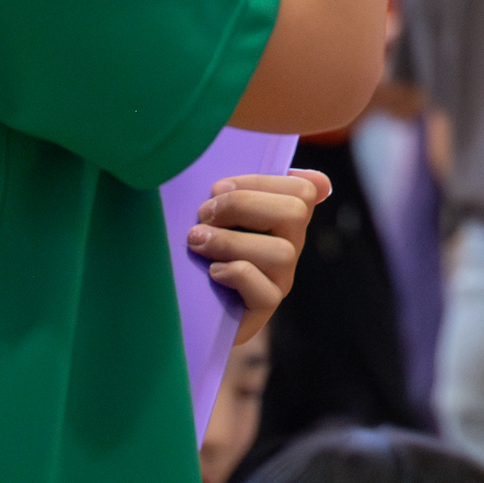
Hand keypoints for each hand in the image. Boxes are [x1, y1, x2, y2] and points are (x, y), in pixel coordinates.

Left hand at [186, 168, 331, 345]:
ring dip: (231, 242)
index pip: (303, 190)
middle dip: (242, 205)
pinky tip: (212, 272)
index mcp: (282, 218)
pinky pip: (265, 292)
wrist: (180, 307)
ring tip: (197, 242)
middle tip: (203, 214)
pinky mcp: (263, 309)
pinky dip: (237, 274)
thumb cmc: (194, 253)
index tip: (219, 188)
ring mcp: (280, 279)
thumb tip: (299, 173)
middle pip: (295, 213)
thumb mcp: (213, 215)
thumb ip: (236, 191)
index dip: (261, 181)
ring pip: (281, 253)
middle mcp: (289, 247)